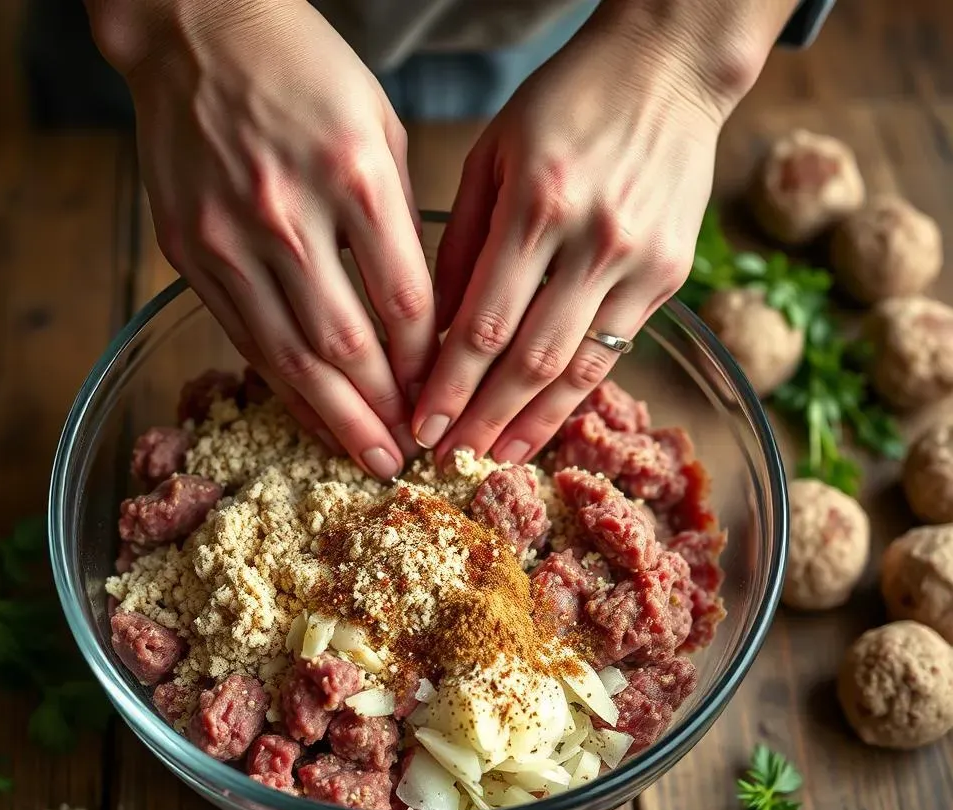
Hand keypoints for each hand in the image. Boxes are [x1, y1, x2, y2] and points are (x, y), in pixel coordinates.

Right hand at [93, 0, 433, 477]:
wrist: (195, 30)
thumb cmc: (305, 71)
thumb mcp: (379, 127)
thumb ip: (400, 221)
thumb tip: (420, 315)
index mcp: (353, 173)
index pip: (403, 300)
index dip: (425, 363)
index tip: (440, 395)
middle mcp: (288, 212)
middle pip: (346, 344)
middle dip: (383, 412)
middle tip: (407, 458)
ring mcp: (230, 237)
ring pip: (291, 356)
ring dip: (334, 418)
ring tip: (365, 459)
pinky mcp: (189, 254)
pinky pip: (245, 339)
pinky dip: (282, 387)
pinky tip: (310, 418)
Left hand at [413, 5, 756, 465]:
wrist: (668, 68)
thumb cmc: (565, 101)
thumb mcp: (494, 154)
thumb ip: (462, 244)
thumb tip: (434, 331)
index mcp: (538, 201)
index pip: (484, 322)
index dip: (450, 384)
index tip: (423, 424)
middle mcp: (594, 239)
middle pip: (530, 359)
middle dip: (484, 418)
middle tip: (449, 458)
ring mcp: (640, 261)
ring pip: (579, 367)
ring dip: (533, 422)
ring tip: (497, 458)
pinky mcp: (670, 275)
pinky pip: (616, 349)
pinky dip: (577, 392)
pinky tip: (547, 420)